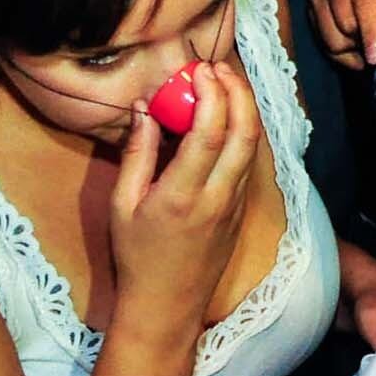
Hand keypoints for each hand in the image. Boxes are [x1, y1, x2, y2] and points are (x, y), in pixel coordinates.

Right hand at [107, 61, 261, 333]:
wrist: (167, 307)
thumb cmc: (136, 257)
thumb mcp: (122, 205)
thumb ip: (136, 153)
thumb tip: (143, 108)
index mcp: (183, 195)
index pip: (209, 133)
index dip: (210, 94)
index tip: (199, 70)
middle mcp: (217, 198)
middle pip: (244, 133)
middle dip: (237, 92)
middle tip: (218, 68)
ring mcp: (235, 205)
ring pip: (253, 146)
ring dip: (244, 109)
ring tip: (224, 83)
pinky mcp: (242, 211)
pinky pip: (248, 163)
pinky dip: (242, 132)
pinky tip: (225, 119)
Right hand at [310, 0, 375, 69]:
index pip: (364, 1)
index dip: (370, 32)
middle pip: (345, 26)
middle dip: (363, 44)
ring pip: (331, 38)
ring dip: (351, 51)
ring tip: (367, 51)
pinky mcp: (310, 1)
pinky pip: (321, 38)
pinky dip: (339, 51)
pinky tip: (354, 50)